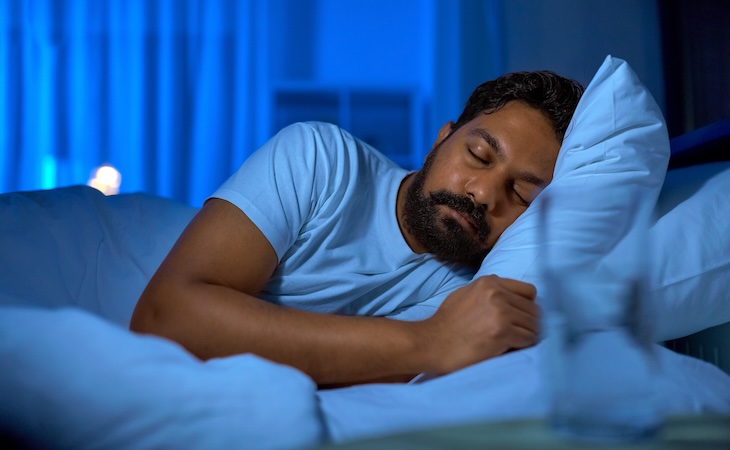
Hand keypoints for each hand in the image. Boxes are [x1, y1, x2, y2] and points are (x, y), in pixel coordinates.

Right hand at [421, 275, 539, 373]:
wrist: (432, 343)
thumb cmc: (446, 323)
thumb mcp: (466, 294)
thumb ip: (488, 292)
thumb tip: (510, 297)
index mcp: (489, 282)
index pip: (528, 291)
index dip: (526, 306)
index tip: (520, 317)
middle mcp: (497, 294)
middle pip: (534, 309)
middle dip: (529, 323)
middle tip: (518, 333)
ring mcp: (501, 313)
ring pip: (534, 324)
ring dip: (527, 335)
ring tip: (514, 342)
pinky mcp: (502, 333)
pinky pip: (528, 339)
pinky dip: (523, 345)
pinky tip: (510, 348)